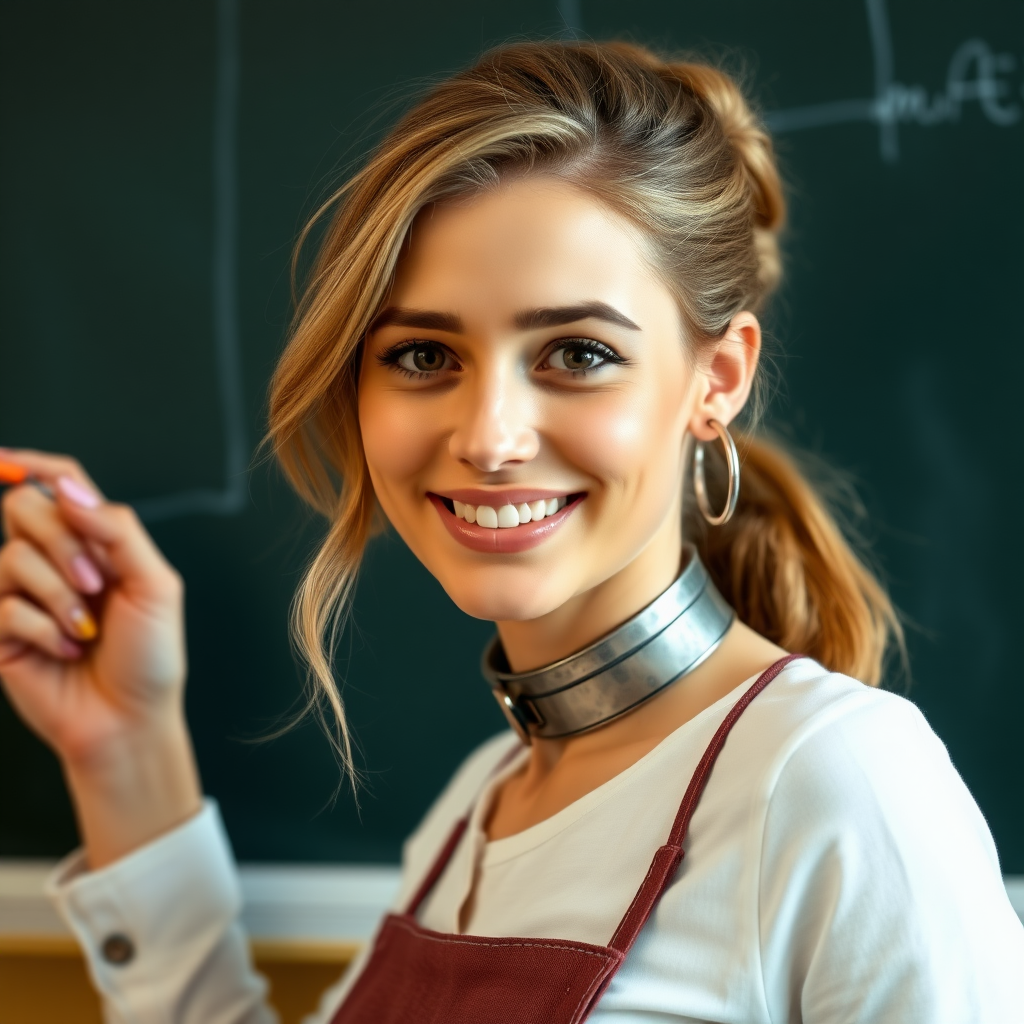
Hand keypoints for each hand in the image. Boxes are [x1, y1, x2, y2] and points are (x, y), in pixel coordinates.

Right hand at [0, 448, 200, 865]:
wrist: (130, 719)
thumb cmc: (151, 656)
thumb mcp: (155, 584)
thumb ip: (117, 530)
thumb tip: (68, 487)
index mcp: (97, 543)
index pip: (59, 485)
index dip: (34, 464)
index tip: (6, 458)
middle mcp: (56, 561)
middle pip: (25, 509)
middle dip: (63, 544)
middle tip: (97, 585)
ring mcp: (24, 594)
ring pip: (12, 556)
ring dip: (59, 594)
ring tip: (86, 630)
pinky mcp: (1, 630)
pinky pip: (5, 605)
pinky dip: (44, 628)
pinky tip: (64, 650)